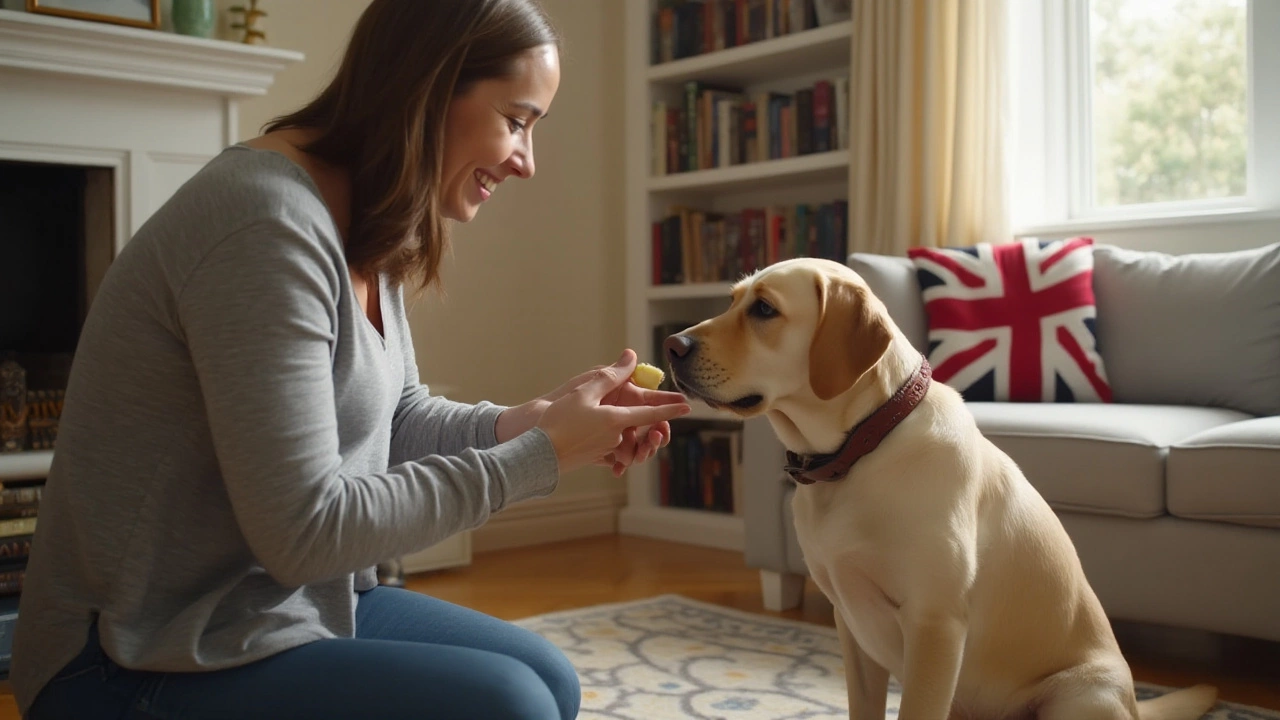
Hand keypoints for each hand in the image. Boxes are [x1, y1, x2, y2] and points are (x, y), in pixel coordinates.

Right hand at [536, 350, 689, 474]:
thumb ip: (610, 376)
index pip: (651, 413)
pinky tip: (603, 438)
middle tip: (654, 418)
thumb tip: (631, 356)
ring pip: (625, 439)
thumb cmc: (558, 422)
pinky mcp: (596, 458)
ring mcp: (607, 451)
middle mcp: (616, 438)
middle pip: (638, 427)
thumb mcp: (584, 392)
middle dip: (647, 424)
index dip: (670, 408)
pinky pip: (612, 451)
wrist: (537, 454)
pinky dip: (615, 445)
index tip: (687, 406)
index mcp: (616, 420)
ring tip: (621, 427)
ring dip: (630, 434)